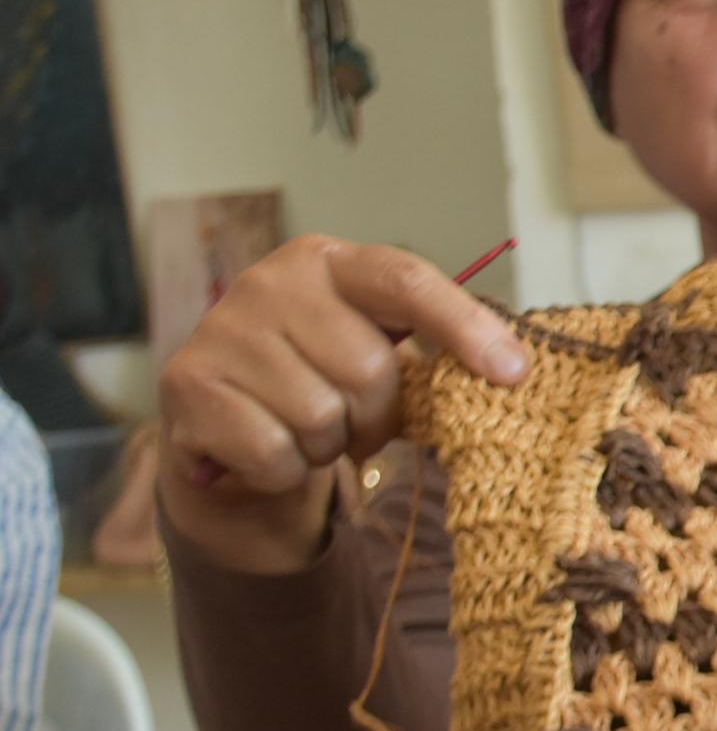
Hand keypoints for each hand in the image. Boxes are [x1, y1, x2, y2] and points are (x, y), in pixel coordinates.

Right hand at [156, 236, 529, 574]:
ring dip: (325, 445)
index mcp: (330, 262)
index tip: (514, 372)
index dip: (464, 328)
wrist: (222, 430)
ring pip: (321, 417)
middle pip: (370, 370)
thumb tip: (512, 371)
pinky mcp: (187, 382)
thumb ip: (426, 351)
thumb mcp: (372, 351)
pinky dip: (282, 469)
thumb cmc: (318, 383)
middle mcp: (270, 281)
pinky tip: (263, 446)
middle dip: (373, 416)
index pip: (407, 281)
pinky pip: (274, 452)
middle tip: (349, 420)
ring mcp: (223, 328)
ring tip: (301, 428)